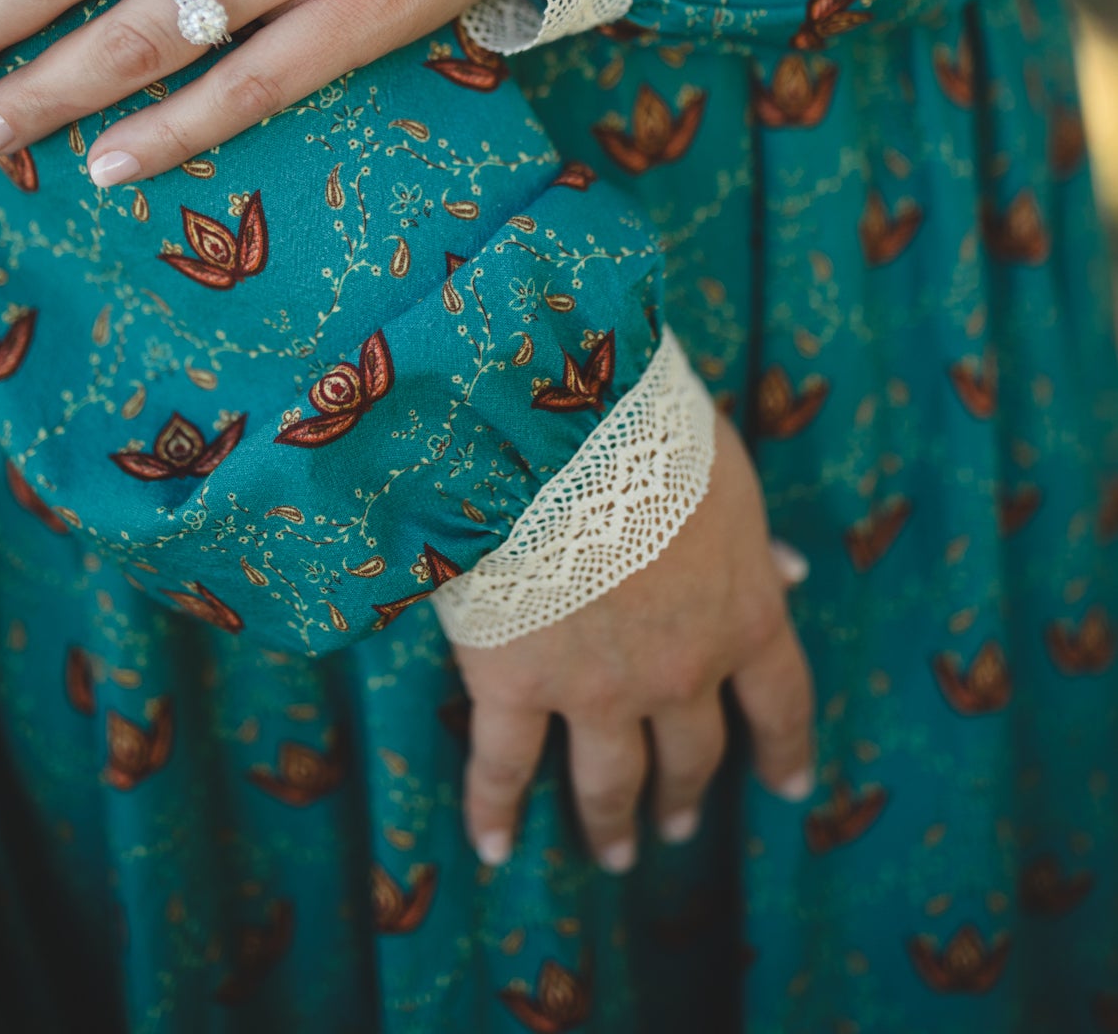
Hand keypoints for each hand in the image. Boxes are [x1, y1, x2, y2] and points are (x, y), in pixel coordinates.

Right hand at [454, 414, 813, 871]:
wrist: (553, 440)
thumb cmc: (646, 435)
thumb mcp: (725, 475)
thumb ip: (752, 539)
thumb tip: (792, 573)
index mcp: (741, 615)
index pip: (780, 700)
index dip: (784, 747)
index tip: (787, 787)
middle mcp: (678, 673)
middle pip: (693, 754)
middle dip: (687, 792)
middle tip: (679, 826)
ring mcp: (595, 691)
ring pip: (609, 780)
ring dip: (612, 821)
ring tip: (613, 852)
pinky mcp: (512, 687)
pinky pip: (502, 768)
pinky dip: (494, 813)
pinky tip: (495, 848)